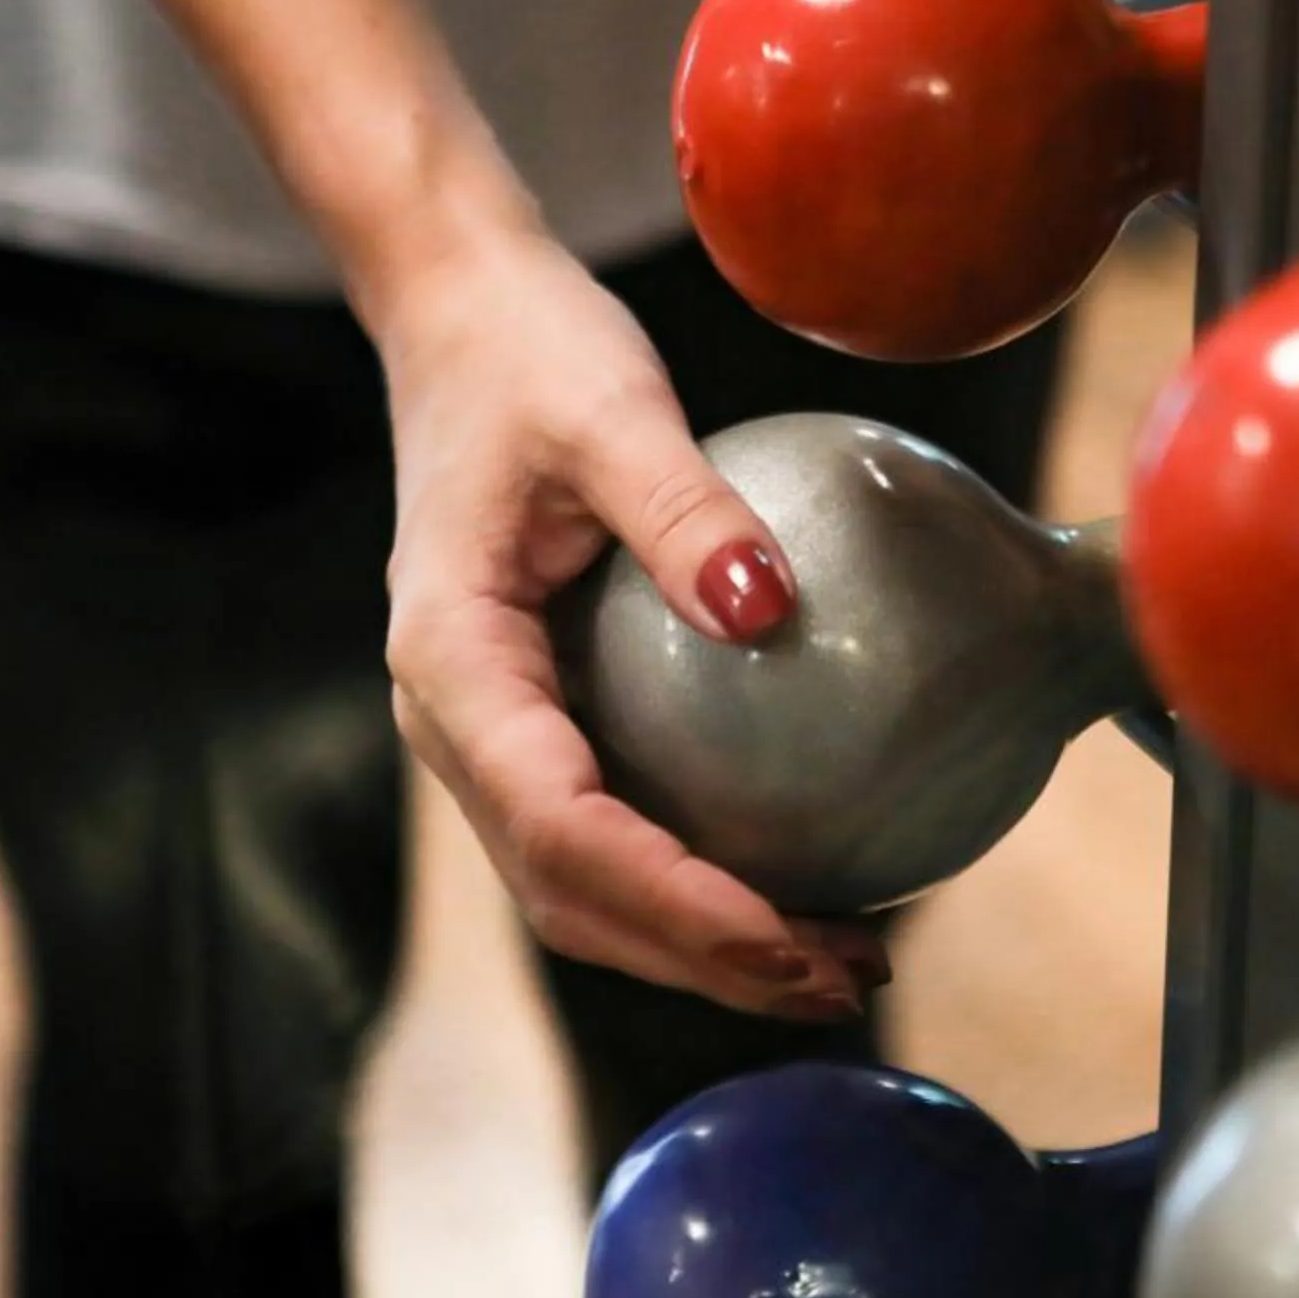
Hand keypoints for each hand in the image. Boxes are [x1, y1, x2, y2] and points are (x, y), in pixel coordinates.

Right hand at [372, 233, 890, 1019]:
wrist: (458, 318)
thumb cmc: (530, 351)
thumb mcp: (611, 407)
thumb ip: (683, 511)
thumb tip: (768, 609)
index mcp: (451, 664)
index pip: (560, 827)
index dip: (672, 902)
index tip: (787, 936)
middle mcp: (455, 724)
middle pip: (570, 894)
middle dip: (701, 960)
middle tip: (847, 979)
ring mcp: (489, 733)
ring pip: (583, 888)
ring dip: (703, 945)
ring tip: (842, 960)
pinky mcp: (536, 721)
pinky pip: (612, 829)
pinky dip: (699, 881)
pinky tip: (807, 874)